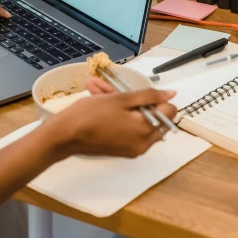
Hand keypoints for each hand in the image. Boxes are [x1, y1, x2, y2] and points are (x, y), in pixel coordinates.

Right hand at [46, 88, 176, 158]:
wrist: (64, 136)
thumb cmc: (91, 114)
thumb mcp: (120, 99)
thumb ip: (149, 95)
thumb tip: (172, 95)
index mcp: (146, 131)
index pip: (169, 111)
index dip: (155, 98)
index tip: (135, 93)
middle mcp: (144, 144)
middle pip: (153, 116)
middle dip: (136, 100)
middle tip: (114, 90)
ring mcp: (132, 148)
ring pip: (137, 120)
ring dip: (123, 104)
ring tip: (99, 88)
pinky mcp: (122, 149)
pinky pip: (128, 129)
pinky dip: (118, 115)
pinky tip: (99, 98)